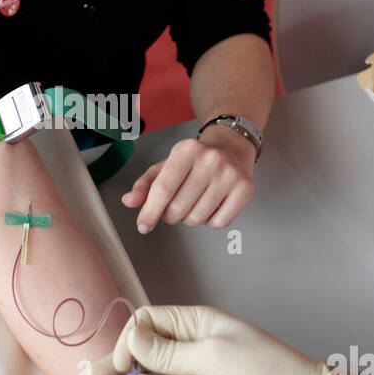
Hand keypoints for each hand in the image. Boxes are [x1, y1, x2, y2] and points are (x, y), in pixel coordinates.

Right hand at [114, 304, 332, 374]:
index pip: (147, 321)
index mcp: (195, 325)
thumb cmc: (266, 374)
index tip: (121, 364)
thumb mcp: (215, 356)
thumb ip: (170, 351)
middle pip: (143, 353)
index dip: (129, 340)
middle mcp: (189, 350)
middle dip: (127, 370)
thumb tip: (131, 338)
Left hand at [120, 127, 254, 233]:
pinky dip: (210, 221)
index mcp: (186, 150)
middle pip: (178, 208)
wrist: (231, 148)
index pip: (163, 189)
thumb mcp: (165, 167)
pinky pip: (218, 223)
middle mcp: (210, 159)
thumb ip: (145, 184)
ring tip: (195, 201)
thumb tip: (129, 201)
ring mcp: (230, 174)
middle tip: (177, 203)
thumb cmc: (194, 161)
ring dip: (190, 218)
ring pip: (197, 218)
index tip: (143, 226)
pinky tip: (212, 204)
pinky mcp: (245, 189)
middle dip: (171, 214)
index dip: (150, 211)